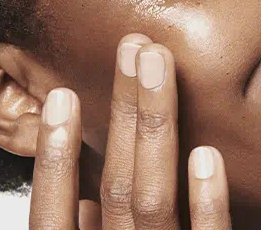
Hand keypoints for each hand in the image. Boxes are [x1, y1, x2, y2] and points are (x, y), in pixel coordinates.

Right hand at [28, 34, 231, 229]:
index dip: (53, 159)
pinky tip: (207, 153)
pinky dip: (206, 200)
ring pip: (152, 201)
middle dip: (122, 112)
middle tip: (133, 48)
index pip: (53, 216)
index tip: (61, 96)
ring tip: (159, 65)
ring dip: (154, 126)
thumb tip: (85, 206)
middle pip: (114, 189)